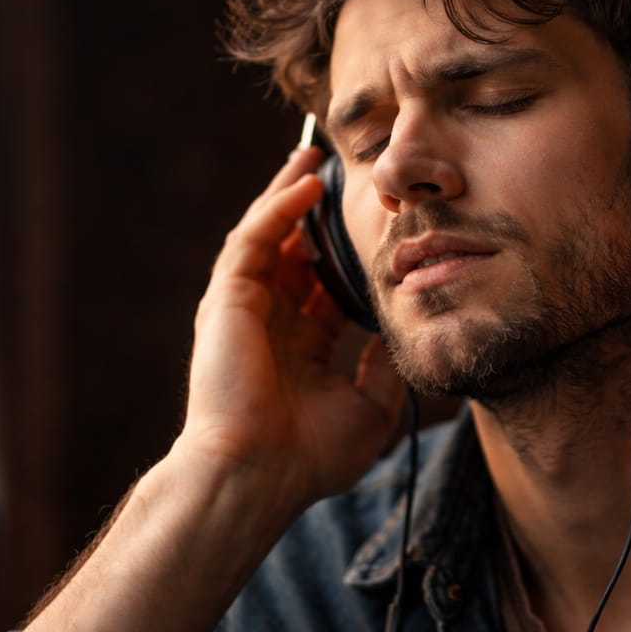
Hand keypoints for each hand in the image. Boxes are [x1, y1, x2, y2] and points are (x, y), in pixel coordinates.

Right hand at [176, 145, 404, 509]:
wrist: (259, 474)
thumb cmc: (310, 456)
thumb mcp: (369, 408)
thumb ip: (384, 365)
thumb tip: (403, 327)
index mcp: (301, 348)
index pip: (326, 287)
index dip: (350, 255)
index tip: (380, 223)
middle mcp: (272, 324)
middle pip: (296, 252)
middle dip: (316, 213)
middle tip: (343, 173)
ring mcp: (246, 310)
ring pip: (269, 236)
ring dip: (290, 194)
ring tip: (316, 156)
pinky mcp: (227, 300)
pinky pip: (253, 241)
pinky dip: (278, 209)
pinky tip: (306, 183)